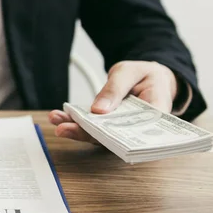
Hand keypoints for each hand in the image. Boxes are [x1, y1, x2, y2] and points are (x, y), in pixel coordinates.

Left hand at [49, 61, 177, 142]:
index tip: (97, 135)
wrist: (147, 78)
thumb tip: (98, 110)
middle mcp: (140, 130)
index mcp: (156, 117)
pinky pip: (92, 127)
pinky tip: (58, 116)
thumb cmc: (145, 75)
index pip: (139, 134)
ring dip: (75, 129)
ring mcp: (122, 131)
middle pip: (113, 138)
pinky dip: (74, 122)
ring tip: (56, 120)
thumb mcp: (130, 72)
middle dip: (86, 134)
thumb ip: (115, 89)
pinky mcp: (109, 127)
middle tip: (64, 128)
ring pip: (99, 135)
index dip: (118, 140)